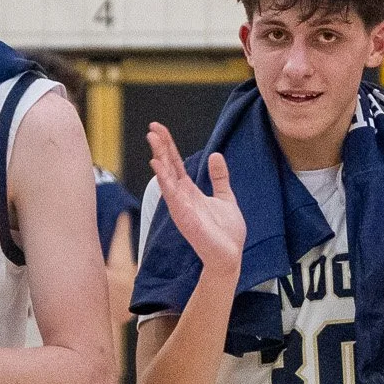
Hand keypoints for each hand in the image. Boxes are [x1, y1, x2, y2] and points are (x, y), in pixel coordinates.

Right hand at [146, 122, 244, 277]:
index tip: (158, 128)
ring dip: (159, 158)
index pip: (175, 163)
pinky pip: (172, 196)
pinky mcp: (184, 217)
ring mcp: (180, 207)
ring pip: (166, 178)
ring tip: (153, 139)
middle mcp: (181, 197)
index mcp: (190, 191)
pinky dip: (164, 180)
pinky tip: (158, 165)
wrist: (230, 255)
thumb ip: (219, 177)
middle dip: (160, 146)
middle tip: (152, 127)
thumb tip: (216, 155)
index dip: (168, 145)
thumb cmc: (226, 232)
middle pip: (168, 166)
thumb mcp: (225, 197)